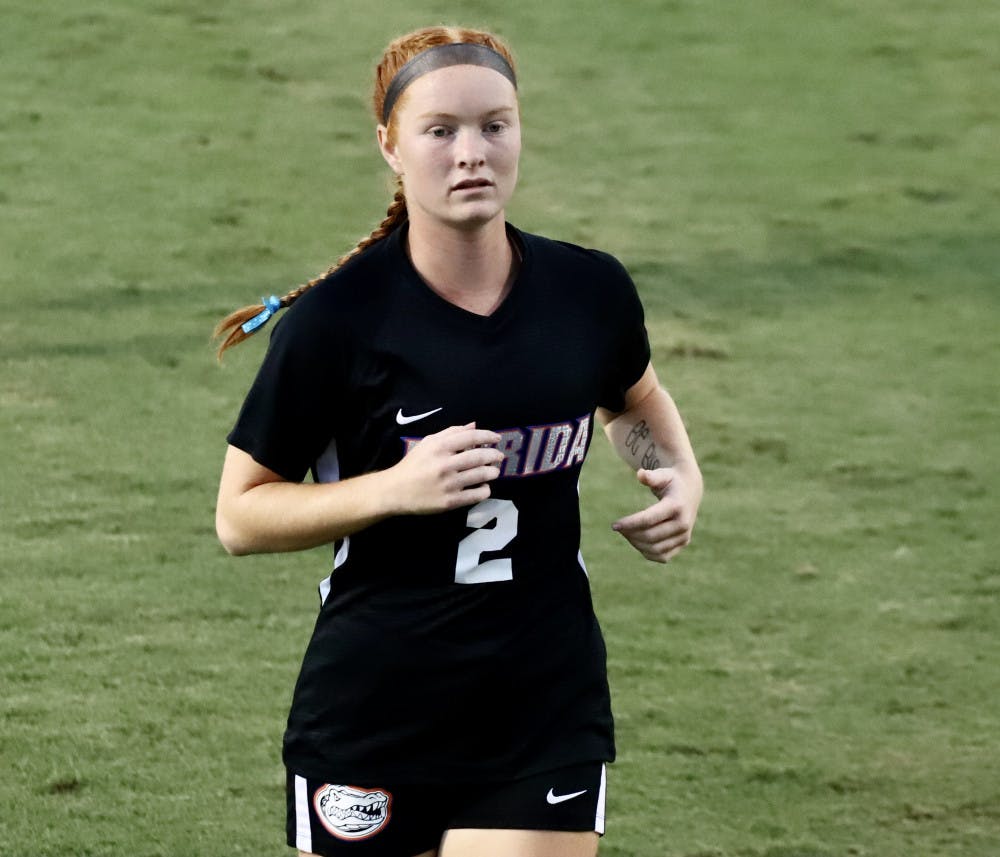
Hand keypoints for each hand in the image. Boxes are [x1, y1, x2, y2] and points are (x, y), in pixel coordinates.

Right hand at [386, 423, 503, 514]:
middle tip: (499, 457)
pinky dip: (485, 489)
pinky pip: (476, 495)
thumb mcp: (428, 443)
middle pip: (480, 457)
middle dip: (494, 456)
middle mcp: (445, 464)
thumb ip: (451, 433)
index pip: (471, 437)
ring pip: (481, 475)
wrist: (395, 491)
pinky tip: (484, 487)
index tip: (497, 439)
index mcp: (439, 447)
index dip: (488, 436)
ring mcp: (448, 484)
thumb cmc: (413, 465)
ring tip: (493, 471)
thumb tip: (473, 425)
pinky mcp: (450, 501)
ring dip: (492, 472)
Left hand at [612, 466, 701, 562]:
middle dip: (630, 533)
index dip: (629, 524)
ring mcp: (684, 536)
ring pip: (655, 549)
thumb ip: (651, 476)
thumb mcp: (662, 474)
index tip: (614, 525)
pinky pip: (662, 556)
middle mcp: (683, 523)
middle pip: (650, 536)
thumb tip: (640, 474)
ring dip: (636, 543)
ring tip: (626, 533)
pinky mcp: (683, 543)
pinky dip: (647, 552)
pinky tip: (637, 541)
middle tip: (618, 528)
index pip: (649, 520)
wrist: (690, 490)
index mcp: (677, 506)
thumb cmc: (670, 480)